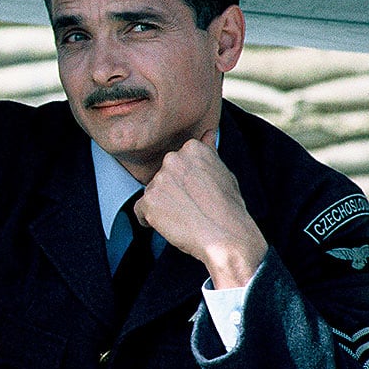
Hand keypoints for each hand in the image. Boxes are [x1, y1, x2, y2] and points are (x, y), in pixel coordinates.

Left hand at [135, 129, 267, 287]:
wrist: (227, 236)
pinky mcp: (148, 201)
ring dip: (163, 206)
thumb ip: (209, 153)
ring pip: (152, 193)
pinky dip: (149, 220)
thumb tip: (208, 132)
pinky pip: (140, 211)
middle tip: (193, 206)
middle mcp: (172, 159)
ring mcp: (158, 180)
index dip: (187, 182)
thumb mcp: (224, 173)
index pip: (177, 163)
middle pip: (162, 177)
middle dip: (172, 191)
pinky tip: (170, 225)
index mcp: (191, 148)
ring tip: (186, 217)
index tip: (198, 192)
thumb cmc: (229, 207)